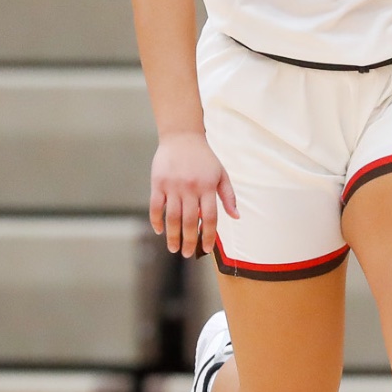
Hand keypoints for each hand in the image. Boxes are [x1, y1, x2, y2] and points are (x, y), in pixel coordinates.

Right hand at [149, 131, 235, 258]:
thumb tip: (236, 217)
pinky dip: (157, 220)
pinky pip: (156, 206)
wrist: (182, 138)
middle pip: (191, 221)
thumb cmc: (204, 159)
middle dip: (189, 241)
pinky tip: (160, 231)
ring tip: (173, 249)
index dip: (209, 235)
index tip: (206, 249)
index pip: (210, 218)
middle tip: (187, 254)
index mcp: (207, 187)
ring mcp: (173, 186)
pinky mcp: (158, 183)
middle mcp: (190, 188)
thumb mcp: (221, 174)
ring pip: (173, 217)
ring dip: (173, 236)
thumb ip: (228, 196)